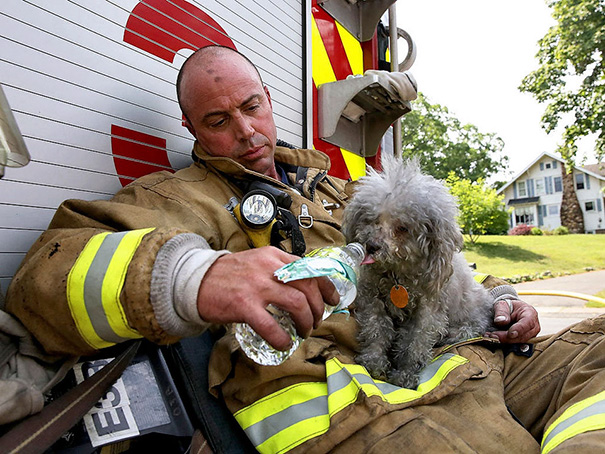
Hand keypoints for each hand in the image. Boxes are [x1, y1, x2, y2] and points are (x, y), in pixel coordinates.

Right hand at [196, 246, 338, 350]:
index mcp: (274, 256)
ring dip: (305, 322)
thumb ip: (279, 269)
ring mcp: (257, 286)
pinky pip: (272, 326)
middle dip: (317, 309)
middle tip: (315, 321)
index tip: (332, 300)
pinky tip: (284, 343)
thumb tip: (304, 288)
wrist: (197, 280)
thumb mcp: (257, 262)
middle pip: (307, 288)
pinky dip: (282, 338)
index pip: (310, 269)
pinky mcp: (245, 305)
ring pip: (296, 304)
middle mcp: (269, 268)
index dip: (326, 286)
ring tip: (302, 332)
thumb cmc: (229, 274)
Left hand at [486, 298, 539, 342]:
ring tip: (491, 337)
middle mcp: (533, 327)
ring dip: (505, 342)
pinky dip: (505, 344)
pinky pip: (516, 346)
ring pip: (519, 343)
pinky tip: (494, 340)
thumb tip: (501, 321)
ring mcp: (530, 336)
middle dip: (507, 338)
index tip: (510, 334)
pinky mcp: (525, 342)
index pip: (527, 323)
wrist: (510, 312)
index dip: (519, 330)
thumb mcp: (502, 304)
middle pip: (523, 336)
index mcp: (530, 313)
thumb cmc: (508, 307)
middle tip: (493, 336)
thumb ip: (501, 311)